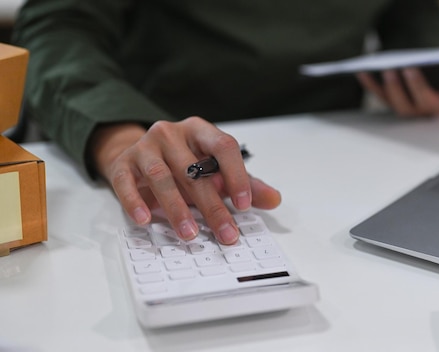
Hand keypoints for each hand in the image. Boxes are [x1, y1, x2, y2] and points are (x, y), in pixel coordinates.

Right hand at [90, 117, 280, 243]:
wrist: (140, 155)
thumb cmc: (184, 163)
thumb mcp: (216, 171)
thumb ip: (245, 184)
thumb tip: (273, 199)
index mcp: (200, 130)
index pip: (223, 146)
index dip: (236, 175)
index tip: (244, 204)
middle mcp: (171, 133)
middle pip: (194, 170)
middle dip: (212, 206)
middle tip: (225, 233)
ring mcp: (145, 146)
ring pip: (161, 177)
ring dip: (177, 209)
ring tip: (190, 234)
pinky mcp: (123, 163)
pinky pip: (126, 182)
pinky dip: (135, 202)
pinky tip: (146, 220)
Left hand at [356, 62, 438, 116]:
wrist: (435, 83)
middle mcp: (436, 107)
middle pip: (426, 102)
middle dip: (417, 86)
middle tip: (409, 68)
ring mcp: (414, 108)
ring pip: (402, 106)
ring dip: (393, 89)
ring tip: (388, 70)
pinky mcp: (395, 103)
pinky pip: (381, 97)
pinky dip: (371, 86)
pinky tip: (362, 71)